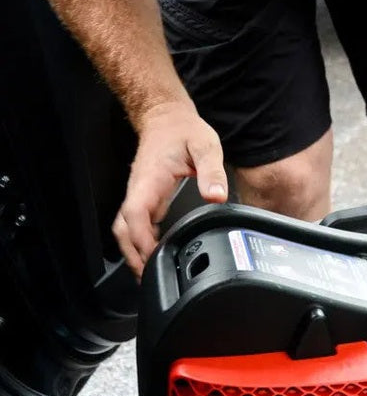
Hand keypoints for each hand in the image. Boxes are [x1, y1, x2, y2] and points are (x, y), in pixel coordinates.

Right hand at [113, 101, 228, 278]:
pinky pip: (136, 223)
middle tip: (150, 277)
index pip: (134, 215)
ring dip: (134, 251)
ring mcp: (140, 195)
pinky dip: (140, 241)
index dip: (140, 240)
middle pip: (122, 229)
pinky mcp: (146, 197)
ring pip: (125, 228)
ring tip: (150, 272)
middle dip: (132, 255)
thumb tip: (216, 196)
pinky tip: (155, 253)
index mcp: (149, 180)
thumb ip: (212, 171)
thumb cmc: (183, 131)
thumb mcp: (205, 146)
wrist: (167, 118)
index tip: (153, 258)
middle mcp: (139, 190)